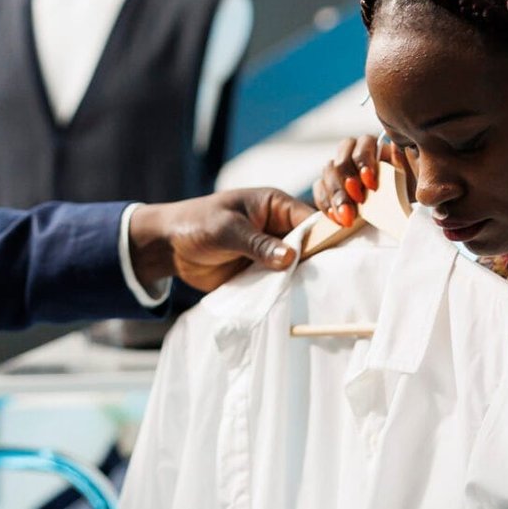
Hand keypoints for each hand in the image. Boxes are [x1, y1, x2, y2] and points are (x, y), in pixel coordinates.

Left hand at [128, 187, 313, 293]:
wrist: (169, 247)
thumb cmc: (197, 223)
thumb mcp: (228, 229)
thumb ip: (258, 244)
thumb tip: (289, 258)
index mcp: (275, 206)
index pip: (310, 220)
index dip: (325, 236)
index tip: (338, 256)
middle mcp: (279, 229)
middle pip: (309, 245)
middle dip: (316, 261)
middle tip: (330, 281)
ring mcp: (271, 253)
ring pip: (297, 267)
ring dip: (301, 279)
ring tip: (316, 295)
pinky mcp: (261, 273)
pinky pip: (279, 283)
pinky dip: (284, 291)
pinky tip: (296, 302)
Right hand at [312, 134, 402, 229]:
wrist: (398, 211)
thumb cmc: (407, 190)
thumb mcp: (412, 178)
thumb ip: (405, 162)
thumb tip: (397, 148)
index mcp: (373, 147)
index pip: (362, 144)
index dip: (363, 161)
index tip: (371, 184)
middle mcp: (351, 154)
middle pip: (340, 161)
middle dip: (346, 182)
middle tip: (357, 200)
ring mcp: (337, 171)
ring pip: (327, 175)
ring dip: (336, 197)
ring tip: (347, 217)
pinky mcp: (327, 187)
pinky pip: (319, 190)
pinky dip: (326, 204)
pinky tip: (336, 217)